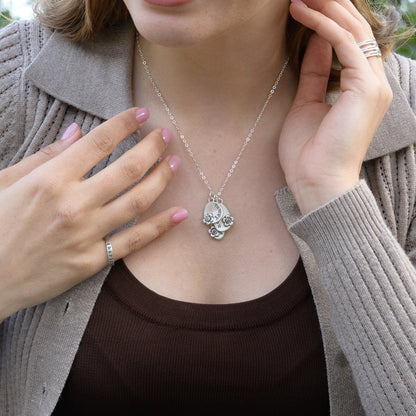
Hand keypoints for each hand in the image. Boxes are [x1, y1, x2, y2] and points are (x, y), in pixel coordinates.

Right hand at [0, 108, 185, 320]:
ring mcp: (85, 234)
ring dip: (162, 179)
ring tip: (176, 164)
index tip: (142, 114)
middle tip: (166, 135)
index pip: (99, 142)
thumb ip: (46, 155)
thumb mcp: (6, 180)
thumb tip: (78, 131)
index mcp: (50, 179)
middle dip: (152, 147)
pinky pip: (134, 241)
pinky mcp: (92, 261)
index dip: (124, 123)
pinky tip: (181, 213)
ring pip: (137, 201)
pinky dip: (160, 226)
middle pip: (127, 168)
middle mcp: (73, 204)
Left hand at [279, 0, 392, 213]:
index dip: (328, 19)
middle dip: (329, 5)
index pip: (349, 43)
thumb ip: (314, 72)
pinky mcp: (366, 88)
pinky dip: (322, 26)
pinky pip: (345, 45)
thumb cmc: (308, 153)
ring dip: (326, 7)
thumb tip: (315, 42)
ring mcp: (373, 85)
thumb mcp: (306, 103)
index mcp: (361, 89)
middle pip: (355, 31)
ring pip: (353, 31)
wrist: (315, 183)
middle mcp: (373, 84)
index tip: (305, 4)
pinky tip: (302, 12)